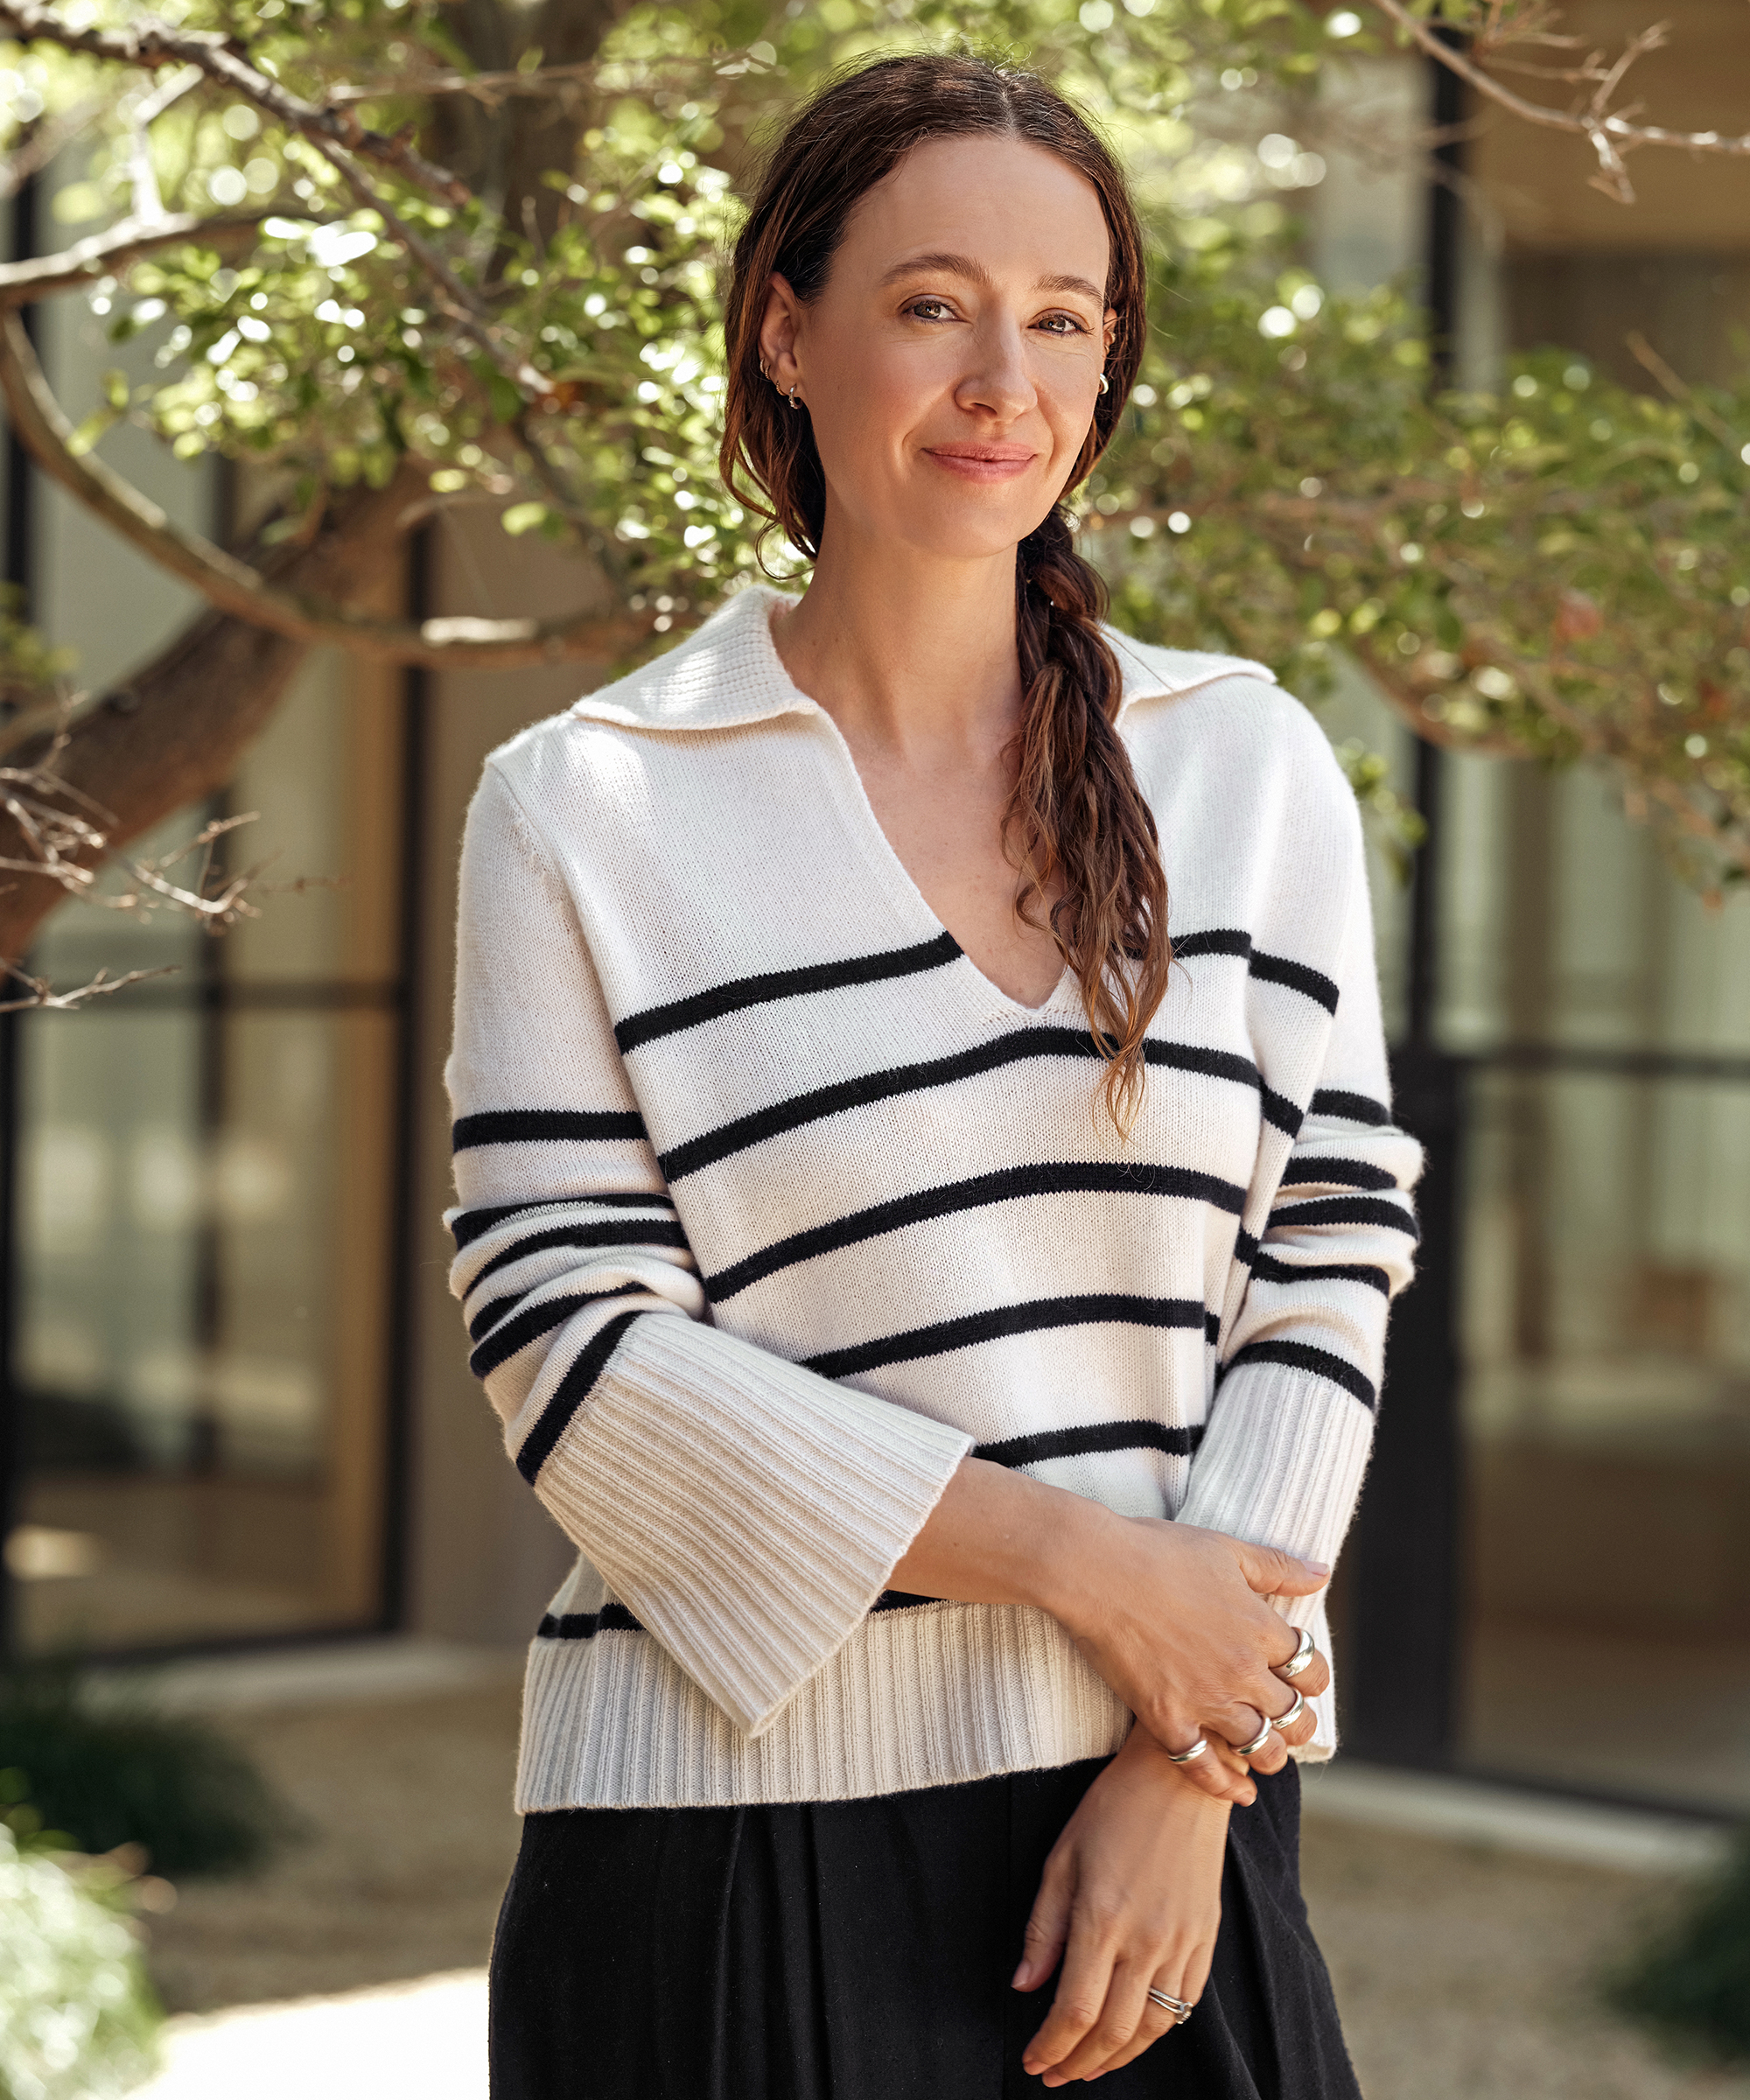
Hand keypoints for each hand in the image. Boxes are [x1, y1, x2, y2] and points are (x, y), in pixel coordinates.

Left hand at [1015, 1728, 1234, 2084]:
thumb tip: (1024, 1985)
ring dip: (1116, 2058)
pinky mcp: (1205, 1938)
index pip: (1073, 2011)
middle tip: (1052, 2073)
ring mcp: (1181, 1942)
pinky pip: (1184, 2004)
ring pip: (1152, 2029)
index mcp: (1102, 1919)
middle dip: (1077, 2064)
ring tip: (1088, 2065)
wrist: (1180, 1777)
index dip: (1050, 2047)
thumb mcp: (1061, 1857)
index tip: (1032, 2059)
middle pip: (1112, 2032)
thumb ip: (1044, 1928)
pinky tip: (1134, 2035)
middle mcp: (1145, 1940)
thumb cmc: (1114, 1807)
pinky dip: (1156, 2032)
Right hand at [1049, 1512, 1330, 1803]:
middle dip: (1300, 1722)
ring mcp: (1205, 1699)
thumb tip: (1323, 1575)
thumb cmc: (1159, 1552)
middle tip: (1291, 1722)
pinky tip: (1238, 1792)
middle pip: (1293, 1715)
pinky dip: (1226, 1786)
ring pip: (1260, 1748)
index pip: (1311, 1668)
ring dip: (1271, 1755)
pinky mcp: (1166, 1719)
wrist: (1096, 1570)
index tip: (1301, 1678)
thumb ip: (1278, 1568)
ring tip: (1267, 1754)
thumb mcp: (1227, 1550)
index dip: (1312, 1677)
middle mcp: (1242, 1670)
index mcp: (1260, 1628)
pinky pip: (1204, 1768)